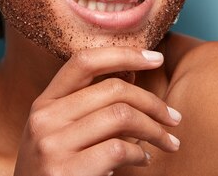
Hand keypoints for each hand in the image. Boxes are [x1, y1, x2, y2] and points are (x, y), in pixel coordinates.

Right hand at [13, 47, 181, 175]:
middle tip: (174, 118)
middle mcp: (44, 119)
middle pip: (112, 89)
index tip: (155, 58)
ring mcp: (52, 145)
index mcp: (43, 103)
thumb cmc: (55, 173)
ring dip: (155, 130)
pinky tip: (144, 161)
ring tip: (169, 142)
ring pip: (121, 116)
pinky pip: (119, 149)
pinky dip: (140, 154)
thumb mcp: (60, 134)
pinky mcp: (66, 171)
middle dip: (152, 102)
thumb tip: (131, 73)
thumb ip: (87, 107)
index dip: (123, 54)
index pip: (84, 62)